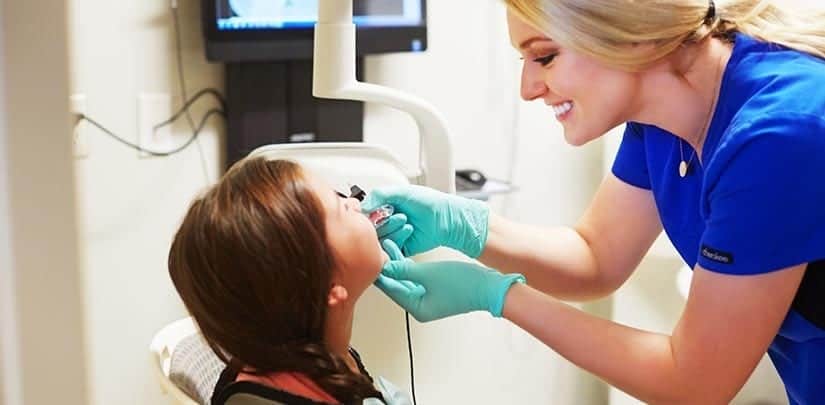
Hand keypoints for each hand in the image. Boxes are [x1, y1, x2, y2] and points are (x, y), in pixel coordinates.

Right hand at [363, 185, 489, 257]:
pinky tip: (409, 231)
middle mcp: (387, 222)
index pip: (365, 215)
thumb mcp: (402, 192)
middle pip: (371, 230)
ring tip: (407, 222)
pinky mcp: (401, 249)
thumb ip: (379, 195)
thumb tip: (361, 206)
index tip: (378, 211)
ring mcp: (393, 237)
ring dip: (394, 230)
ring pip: (380, 240)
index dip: (369, 214)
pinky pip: (390, 250)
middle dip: (385, 222)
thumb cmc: (429, 202)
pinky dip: (399, 240)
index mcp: (384, 208)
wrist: (448, 218)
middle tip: (401, 215)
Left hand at [374, 240, 524, 321]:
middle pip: (396, 284)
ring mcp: (427, 299)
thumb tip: (385, 266)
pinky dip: (408, 265)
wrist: (489, 286)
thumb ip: (405, 269)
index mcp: (417, 308)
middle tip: (377, 246)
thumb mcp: (429, 274)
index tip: (370, 255)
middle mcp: (420, 306)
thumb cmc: (464, 284)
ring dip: (397, 262)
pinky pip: (415, 278)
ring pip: (405, 279)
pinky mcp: (434, 290)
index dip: (380, 270)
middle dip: (387, 264)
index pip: (391, 288)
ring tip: (389, 243)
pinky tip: (401, 251)